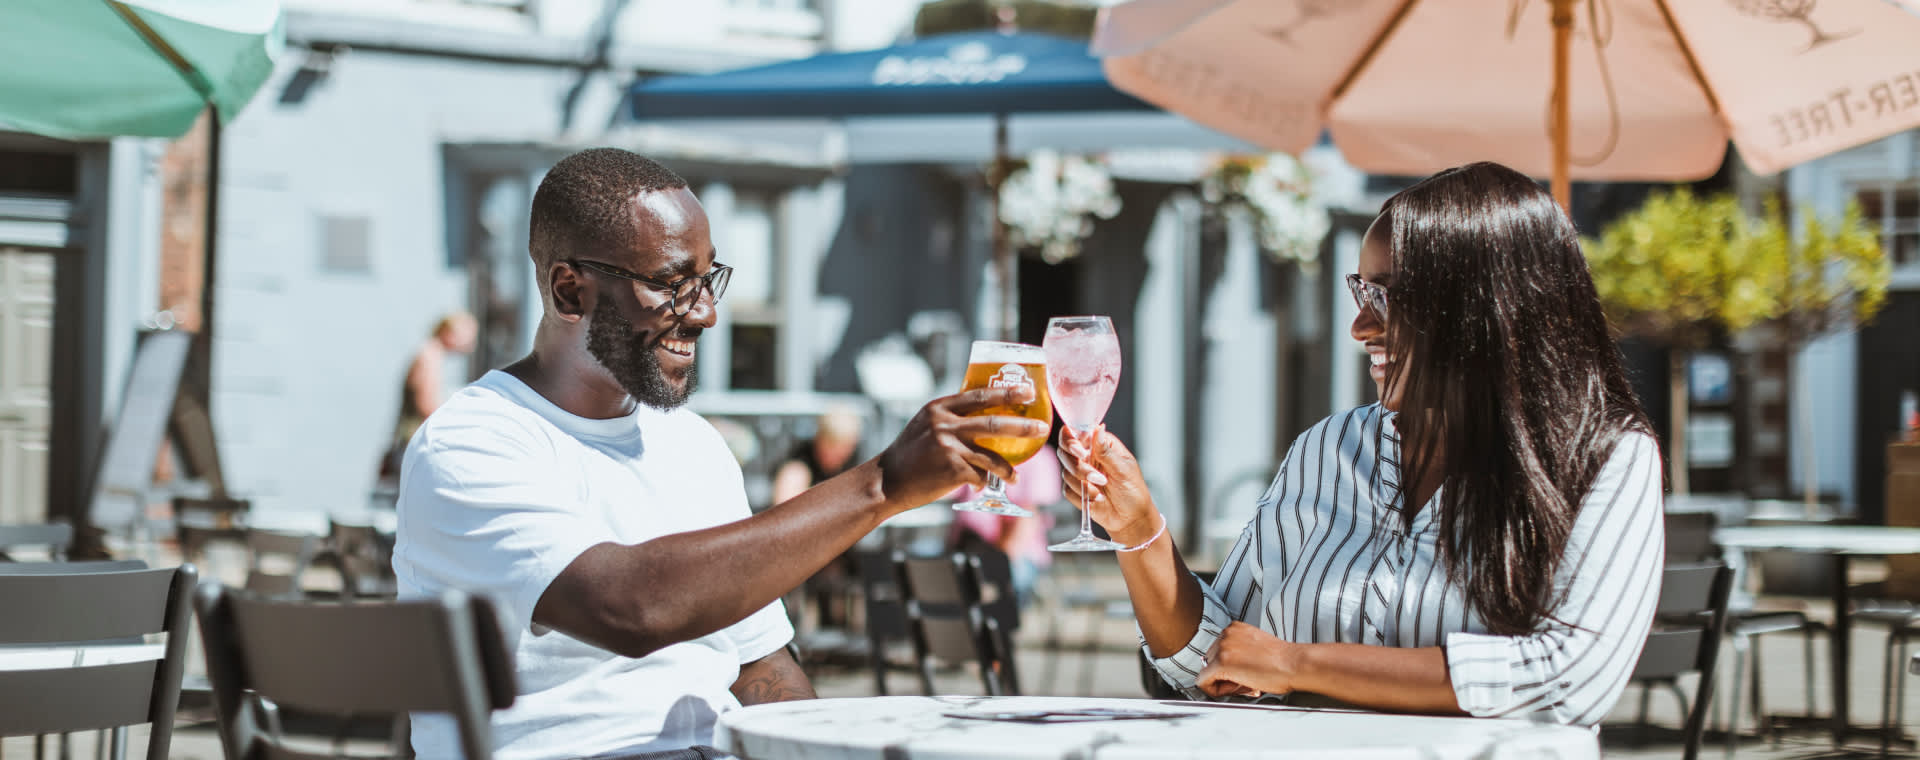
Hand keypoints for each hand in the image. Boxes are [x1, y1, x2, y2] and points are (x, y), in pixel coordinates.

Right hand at [875, 386, 1049, 508]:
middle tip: (1041, 428)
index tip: (1028, 391)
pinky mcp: (952, 471)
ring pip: (991, 457)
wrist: (887, 481)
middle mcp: (944, 425)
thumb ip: (950, 417)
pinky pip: (980, 476)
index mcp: (939, 408)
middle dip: (1022, 426)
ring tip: (1016, 476)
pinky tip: (984, 487)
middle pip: (993, 423)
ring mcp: (949, 448)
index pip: (979, 395)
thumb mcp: (925, 424)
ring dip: (1008, 469)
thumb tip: (983, 413)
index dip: (1006, 392)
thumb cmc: (909, 453)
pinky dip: (984, 482)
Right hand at [1056, 426, 1158, 545]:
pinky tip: (1096, 498)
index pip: (1076, 432)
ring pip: (1066, 472)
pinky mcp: (1075, 489)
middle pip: (1065, 451)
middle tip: (1097, 478)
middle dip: (1079, 467)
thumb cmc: (1133, 491)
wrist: (1131, 519)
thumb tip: (1098, 428)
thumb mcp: (1123, 469)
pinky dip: (1081, 496)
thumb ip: (1106, 451)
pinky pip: (1067, 489)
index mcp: (1100, 444)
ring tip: (1102, 490)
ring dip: (1084, 484)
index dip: (1072, 441)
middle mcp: (1088, 456)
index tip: (1080, 452)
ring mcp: (1080, 472)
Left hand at [1196, 621, 1299, 698]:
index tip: (1246, 672)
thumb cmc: (1282, 660)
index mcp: (1233, 628)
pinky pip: (1203, 682)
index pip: (1216, 652)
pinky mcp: (1221, 663)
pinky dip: (1216, 691)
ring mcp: (1222, 647)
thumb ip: (1237, 652)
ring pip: (1206, 672)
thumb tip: (1222, 668)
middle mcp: (1225, 634)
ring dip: (1224, 683)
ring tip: (1248, 682)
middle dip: (1225, 675)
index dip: (1230, 668)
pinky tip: (1239, 687)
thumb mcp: (1254, 647)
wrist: (1294, 664)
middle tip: (1248, 680)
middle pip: (1209, 662)